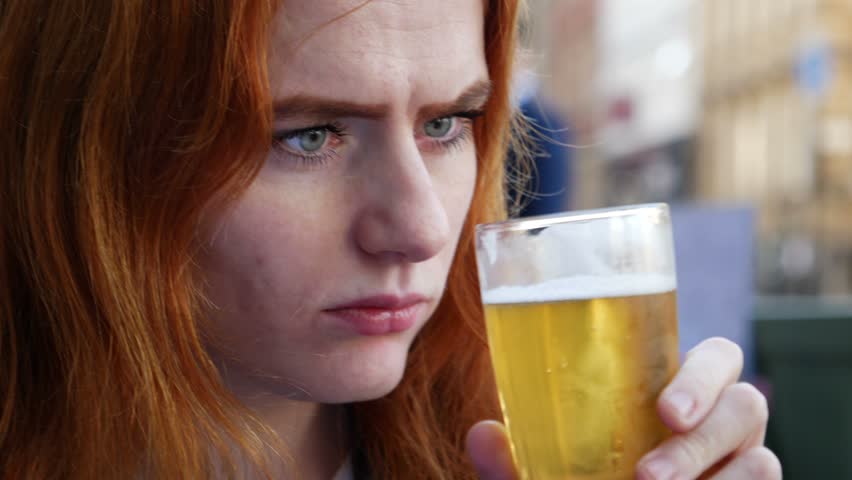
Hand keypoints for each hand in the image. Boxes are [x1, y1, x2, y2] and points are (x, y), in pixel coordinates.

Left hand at [466, 337, 781, 479]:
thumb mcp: (544, 473)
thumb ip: (515, 459)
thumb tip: (482, 434)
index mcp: (676, 390)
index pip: (717, 357)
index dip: (702, 375)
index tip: (662, 411)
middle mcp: (720, 422)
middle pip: (748, 404)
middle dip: (705, 437)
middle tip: (648, 474)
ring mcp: (742, 464)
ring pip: (762, 460)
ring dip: (710, 477)